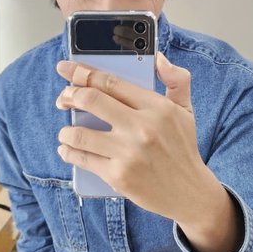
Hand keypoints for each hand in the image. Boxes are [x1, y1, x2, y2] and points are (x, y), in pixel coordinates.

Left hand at [55, 51, 210, 222]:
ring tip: (66, 131)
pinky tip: (67, 150)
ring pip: (80, 133)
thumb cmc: (183, 148)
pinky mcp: (119, 176)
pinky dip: (69, 153)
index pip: (111, 82)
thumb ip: (177, 80)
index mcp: (157, 107)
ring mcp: (128, 153)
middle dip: (69, 96)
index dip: (83, 73)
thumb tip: (158, 58)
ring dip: (66, 130)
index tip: (67, 69)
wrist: (189, 193)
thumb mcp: (186, 111)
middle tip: (63, 100)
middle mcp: (142, 128)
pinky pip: (83, 159)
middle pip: (91, 100)